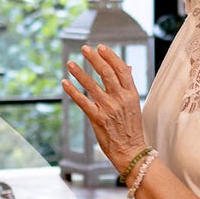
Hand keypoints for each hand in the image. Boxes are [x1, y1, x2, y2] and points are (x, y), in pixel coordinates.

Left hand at [61, 45, 146, 173]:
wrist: (131, 151)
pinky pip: (82, 101)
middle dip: (94, 58)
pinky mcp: (97, 119)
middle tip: (84, 49)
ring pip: (91, 85)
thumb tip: (127, 66)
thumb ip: (128, 85)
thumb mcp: (134, 104)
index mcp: (131, 94)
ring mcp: (108, 108)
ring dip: (79, 72)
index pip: (120, 69)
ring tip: (70, 63)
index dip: (110, 56)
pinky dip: (72, 91)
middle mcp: (120, 99)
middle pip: (106, 72)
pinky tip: (65, 82)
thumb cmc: (131, 128)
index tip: (100, 47)